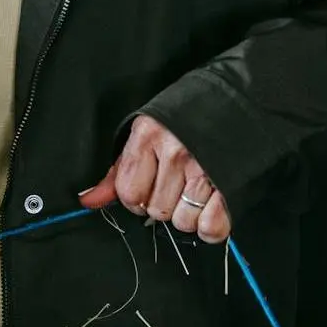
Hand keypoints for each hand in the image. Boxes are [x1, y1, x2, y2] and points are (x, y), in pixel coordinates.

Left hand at [80, 113, 230, 241]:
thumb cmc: (187, 119)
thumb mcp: (147, 133)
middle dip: (164, 205)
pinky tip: (210, 207)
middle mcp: (174, 151)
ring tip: (196, 192)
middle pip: (156, 211)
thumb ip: (118, 171)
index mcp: (148, 135)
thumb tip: (87, 200)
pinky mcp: (230, 184)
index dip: (136, 198)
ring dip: (188, 215)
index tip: (148, 188)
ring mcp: (204, 168)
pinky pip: (211, 227)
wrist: (240, 99)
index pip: (128, 193)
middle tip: (177, 185)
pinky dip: (210, 226)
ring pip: (183, 222)